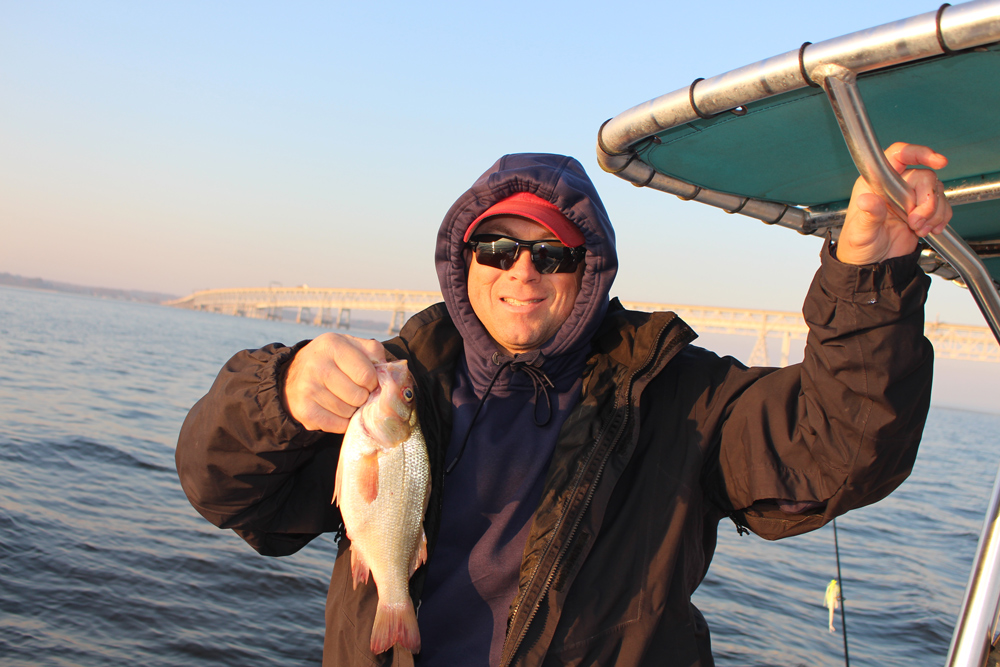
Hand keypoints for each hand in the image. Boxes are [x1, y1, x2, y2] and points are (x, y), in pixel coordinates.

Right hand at [283, 333, 385, 432]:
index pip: (366, 375)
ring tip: (343, 399)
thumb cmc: (331, 359)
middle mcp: (317, 366)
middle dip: (363, 397)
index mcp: (332, 345)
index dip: (373, 382)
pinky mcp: (304, 411)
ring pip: (348, 412)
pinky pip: (338, 425)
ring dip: (352, 409)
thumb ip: (373, 351)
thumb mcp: (350, 345)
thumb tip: (388, 371)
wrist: (293, 374)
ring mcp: (308, 389)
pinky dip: (342, 421)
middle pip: (358, 396)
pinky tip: (336, 410)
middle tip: (356, 392)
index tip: (368, 382)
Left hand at [836, 142, 952, 264]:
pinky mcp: (922, 212)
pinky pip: (943, 207)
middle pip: (925, 177)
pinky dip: (941, 218)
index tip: (937, 161)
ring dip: (934, 212)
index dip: (918, 153)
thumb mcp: (860, 233)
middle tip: (916, 221)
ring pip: (937, 192)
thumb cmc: (857, 247)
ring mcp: (910, 199)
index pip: (898, 156)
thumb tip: (868, 200)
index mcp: (875, 184)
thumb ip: (868, 215)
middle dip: (927, 201)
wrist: (872, 266)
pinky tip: (929, 230)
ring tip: (918, 229)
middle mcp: (894, 188)